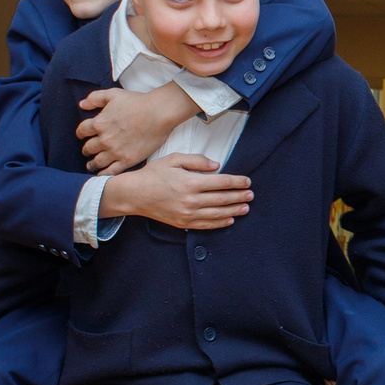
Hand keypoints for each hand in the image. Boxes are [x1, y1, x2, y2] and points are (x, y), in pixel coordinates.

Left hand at [78, 82, 197, 174]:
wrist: (158, 113)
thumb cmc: (137, 101)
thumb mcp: (113, 94)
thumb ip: (95, 98)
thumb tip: (82, 104)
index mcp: (99, 123)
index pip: (82, 131)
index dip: (80, 134)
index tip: (82, 136)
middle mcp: (104, 139)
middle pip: (88, 148)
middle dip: (86, 150)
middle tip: (87, 152)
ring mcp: (115, 151)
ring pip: (97, 161)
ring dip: (92, 164)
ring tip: (91, 165)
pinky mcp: (127, 160)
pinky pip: (111, 171)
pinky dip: (104, 173)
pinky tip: (102, 174)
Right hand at [98, 153, 252, 230]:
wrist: (134, 195)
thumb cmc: (153, 174)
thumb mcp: (174, 159)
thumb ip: (197, 161)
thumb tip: (217, 165)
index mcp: (190, 182)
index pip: (221, 182)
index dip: (236, 182)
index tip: (247, 181)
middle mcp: (191, 200)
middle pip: (222, 199)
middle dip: (239, 196)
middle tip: (251, 195)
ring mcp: (187, 214)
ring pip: (217, 214)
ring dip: (234, 211)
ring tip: (246, 208)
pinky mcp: (182, 223)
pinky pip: (206, 224)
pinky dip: (220, 223)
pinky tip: (229, 220)